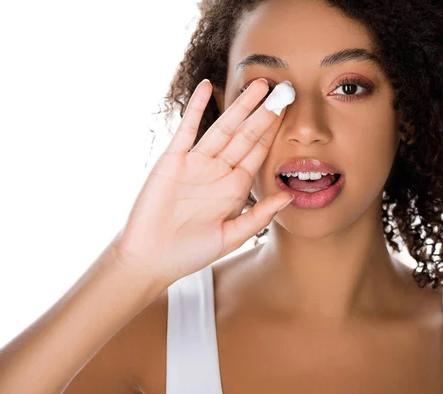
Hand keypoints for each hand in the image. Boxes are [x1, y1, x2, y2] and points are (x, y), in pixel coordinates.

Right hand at [112, 78, 294, 286]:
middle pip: (246, 135)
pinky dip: (196, 108)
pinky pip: (186, 130)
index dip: (274, 132)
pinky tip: (206, 87)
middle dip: (265, 113)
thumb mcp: (232, 236)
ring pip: (223, 128)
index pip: (258, 153)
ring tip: (258, 85)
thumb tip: (290, 196)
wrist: (151, 258)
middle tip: (283, 89)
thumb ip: (260, 216)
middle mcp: (218, 170)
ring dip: (240, 106)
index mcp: (235, 187)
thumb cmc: (191, 252)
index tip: (291, 111)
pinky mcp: (172, 160)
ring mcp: (196, 163)